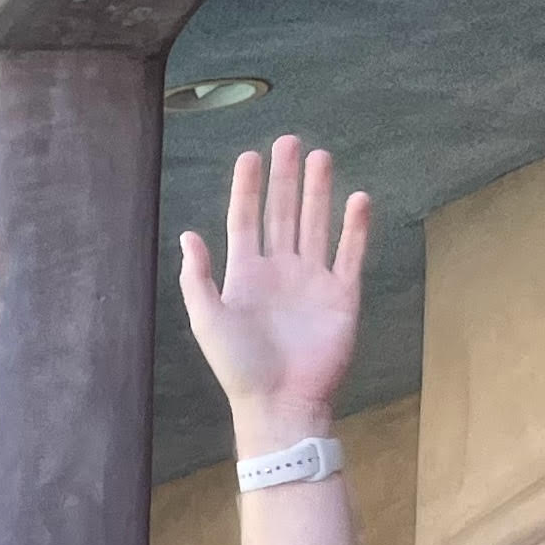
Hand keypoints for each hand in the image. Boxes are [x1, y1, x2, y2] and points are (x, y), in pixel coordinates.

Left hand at [178, 136, 368, 445]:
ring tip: (321, 157)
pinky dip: (354, 227)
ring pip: (316, 225)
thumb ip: (197, 278)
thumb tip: (188, 235)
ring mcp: (312, 281)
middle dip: (285, 179)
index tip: (249, 155)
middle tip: (289, 142)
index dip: (247, 189)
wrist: (281, 402)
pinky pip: (350, 253)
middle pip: (283, 214)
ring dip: (318, 192)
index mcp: (245, 275)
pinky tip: (357, 198)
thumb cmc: (239, 367)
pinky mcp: (342, 295)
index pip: (246, 220)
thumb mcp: (208, 320)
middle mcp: (279, 272)